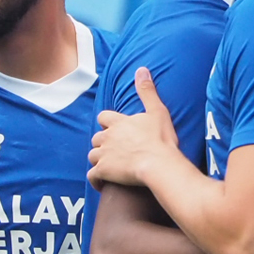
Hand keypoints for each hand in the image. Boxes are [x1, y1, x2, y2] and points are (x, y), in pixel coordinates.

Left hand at [87, 68, 179, 188]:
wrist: (159, 164)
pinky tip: (102, 183)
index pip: (104, 117)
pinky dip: (95, 180)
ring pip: (92, 155)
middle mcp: (108, 136)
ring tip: (108, 165)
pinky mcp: (103, 171)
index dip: (107, 123)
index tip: (114, 128)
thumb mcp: (157, 110)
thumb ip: (147, 91)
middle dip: (102, 142)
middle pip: (96, 137)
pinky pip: (92, 176)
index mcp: (118, 122)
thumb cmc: (161, 139)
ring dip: (98, 159)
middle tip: (114, 149)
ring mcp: (104, 154)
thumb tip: (142, 69)